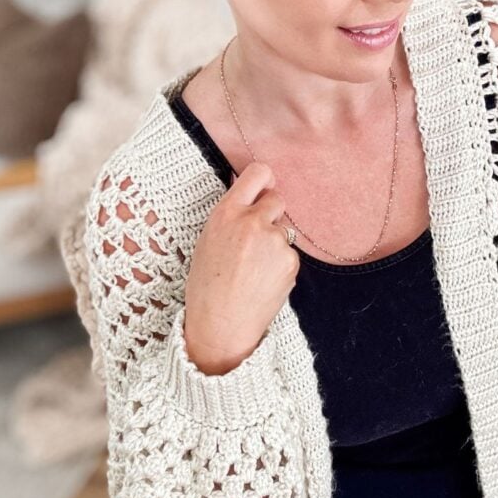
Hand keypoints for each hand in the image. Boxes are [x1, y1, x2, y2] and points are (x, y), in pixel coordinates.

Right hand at [183, 161, 299, 374]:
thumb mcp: (208, 239)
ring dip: (274, 243)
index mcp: (226, 212)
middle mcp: (252, 221)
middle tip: (256, 239)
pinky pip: (289, 253)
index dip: (265, 179)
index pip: (258, 173)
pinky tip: (263, 281)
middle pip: (276, 199)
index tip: (265, 186)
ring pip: (283, 230)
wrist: (220, 325)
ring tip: (254, 269)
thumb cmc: (207, 285)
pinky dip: (280, 265)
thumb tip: (250, 195)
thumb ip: (231, 215)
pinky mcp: (290, 260)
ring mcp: (273, 240)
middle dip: (270, 214)